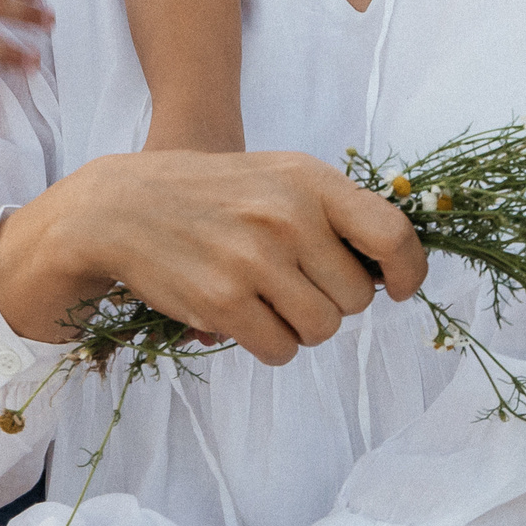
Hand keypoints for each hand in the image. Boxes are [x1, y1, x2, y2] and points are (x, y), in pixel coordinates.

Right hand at [0, 149, 427, 360]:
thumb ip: (332, 209)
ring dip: (300, 326)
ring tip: (264, 298)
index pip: (392, 234)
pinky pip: (281, 350)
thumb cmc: (208, 193)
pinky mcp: (223, 301)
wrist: (118, 207)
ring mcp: (254, 260)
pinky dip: (269, 343)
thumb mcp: (274, 176)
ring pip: (322, 329)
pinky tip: (242, 316)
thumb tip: (395, 266)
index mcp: (307, 179)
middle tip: (293, 283)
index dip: (407, 272)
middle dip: (332, 300)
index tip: (395, 288)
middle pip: (356, 297)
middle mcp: (287, 216)